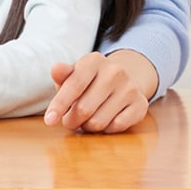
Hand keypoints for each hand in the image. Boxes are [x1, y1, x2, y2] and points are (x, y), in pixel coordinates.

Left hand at [44, 49, 158, 133]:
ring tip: (87, 120)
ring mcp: (130, 87)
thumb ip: (63, 75)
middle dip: (71, 121)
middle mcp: (115, 71)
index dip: (59, 105)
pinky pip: (116, 127)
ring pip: (99, 122)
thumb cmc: (88, 81)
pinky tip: (105, 120)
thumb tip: (56, 68)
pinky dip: (106, 129)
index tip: (49, 120)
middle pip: (84, 109)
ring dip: (87, 127)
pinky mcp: (141, 104)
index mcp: (94, 60)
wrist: (122, 81)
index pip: (74, 85)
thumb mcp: (73, 75)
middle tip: (70, 121)